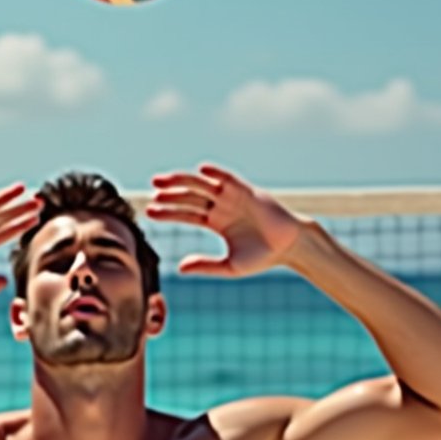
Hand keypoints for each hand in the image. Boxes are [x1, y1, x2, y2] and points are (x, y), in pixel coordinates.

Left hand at [146, 163, 307, 276]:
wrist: (290, 246)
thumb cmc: (263, 257)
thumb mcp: (230, 266)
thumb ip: (205, 265)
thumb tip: (178, 268)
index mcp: (216, 222)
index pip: (188, 214)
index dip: (169, 212)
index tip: (150, 211)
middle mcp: (222, 206)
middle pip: (191, 197)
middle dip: (171, 194)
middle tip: (152, 192)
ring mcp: (233, 197)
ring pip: (203, 186)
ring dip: (183, 181)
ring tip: (163, 180)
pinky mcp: (248, 191)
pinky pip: (229, 179)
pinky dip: (216, 174)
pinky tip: (201, 171)